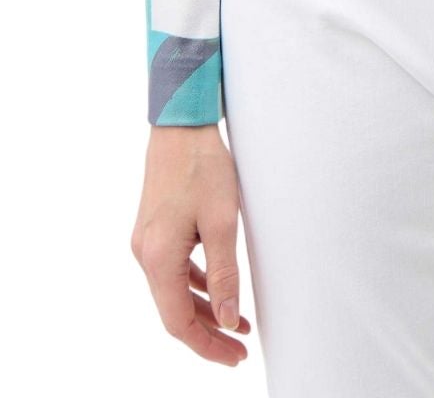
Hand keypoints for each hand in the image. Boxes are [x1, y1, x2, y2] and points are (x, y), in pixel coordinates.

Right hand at [131, 124, 252, 364]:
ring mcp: (147, 242)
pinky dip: (196, 285)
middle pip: (175, 311)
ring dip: (205, 309)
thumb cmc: (202, 166)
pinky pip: (174, 270)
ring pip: (175, 291)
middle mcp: (145, 254)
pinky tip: (218, 290)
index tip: (235, 357)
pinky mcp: (155, 230)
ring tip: (238, 323)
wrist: (180, 123)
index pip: (179, 321)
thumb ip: (225, 273)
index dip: (207, 345)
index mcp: (158, 258)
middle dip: (209, 333)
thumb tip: (229, 320)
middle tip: (240, 348)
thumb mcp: (222, 221)